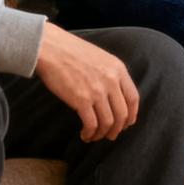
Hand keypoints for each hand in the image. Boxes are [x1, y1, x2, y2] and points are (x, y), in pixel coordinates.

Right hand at [33, 21, 139, 141]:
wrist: (50, 47)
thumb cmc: (71, 51)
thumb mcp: (100, 57)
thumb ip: (110, 74)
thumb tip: (113, 97)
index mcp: (118, 68)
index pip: (133, 98)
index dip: (131, 115)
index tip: (126, 124)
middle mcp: (111, 80)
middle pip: (122, 114)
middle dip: (117, 129)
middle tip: (110, 135)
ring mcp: (97, 90)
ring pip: (108, 122)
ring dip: (102, 134)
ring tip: (94, 136)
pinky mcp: (81, 100)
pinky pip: (92, 124)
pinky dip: (90, 133)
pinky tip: (84, 134)